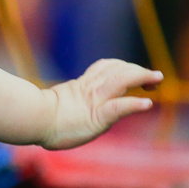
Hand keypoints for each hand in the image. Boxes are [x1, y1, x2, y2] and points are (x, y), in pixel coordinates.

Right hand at [41, 58, 162, 149]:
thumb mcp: (56, 105)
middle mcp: (90, 89)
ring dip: (142, 77)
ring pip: (121, 81)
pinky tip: (147, 103)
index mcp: (81, 86)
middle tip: (155, 76)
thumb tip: (63, 108)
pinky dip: (134, 104)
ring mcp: (94, 101)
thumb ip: (66, 103)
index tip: (135, 72)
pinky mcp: (97, 116)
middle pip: (119, 70)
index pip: (106, 67)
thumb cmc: (37, 118)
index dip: (124, 66)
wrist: (31, 121)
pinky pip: (119, 107)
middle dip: (138, 70)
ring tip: (157, 78)